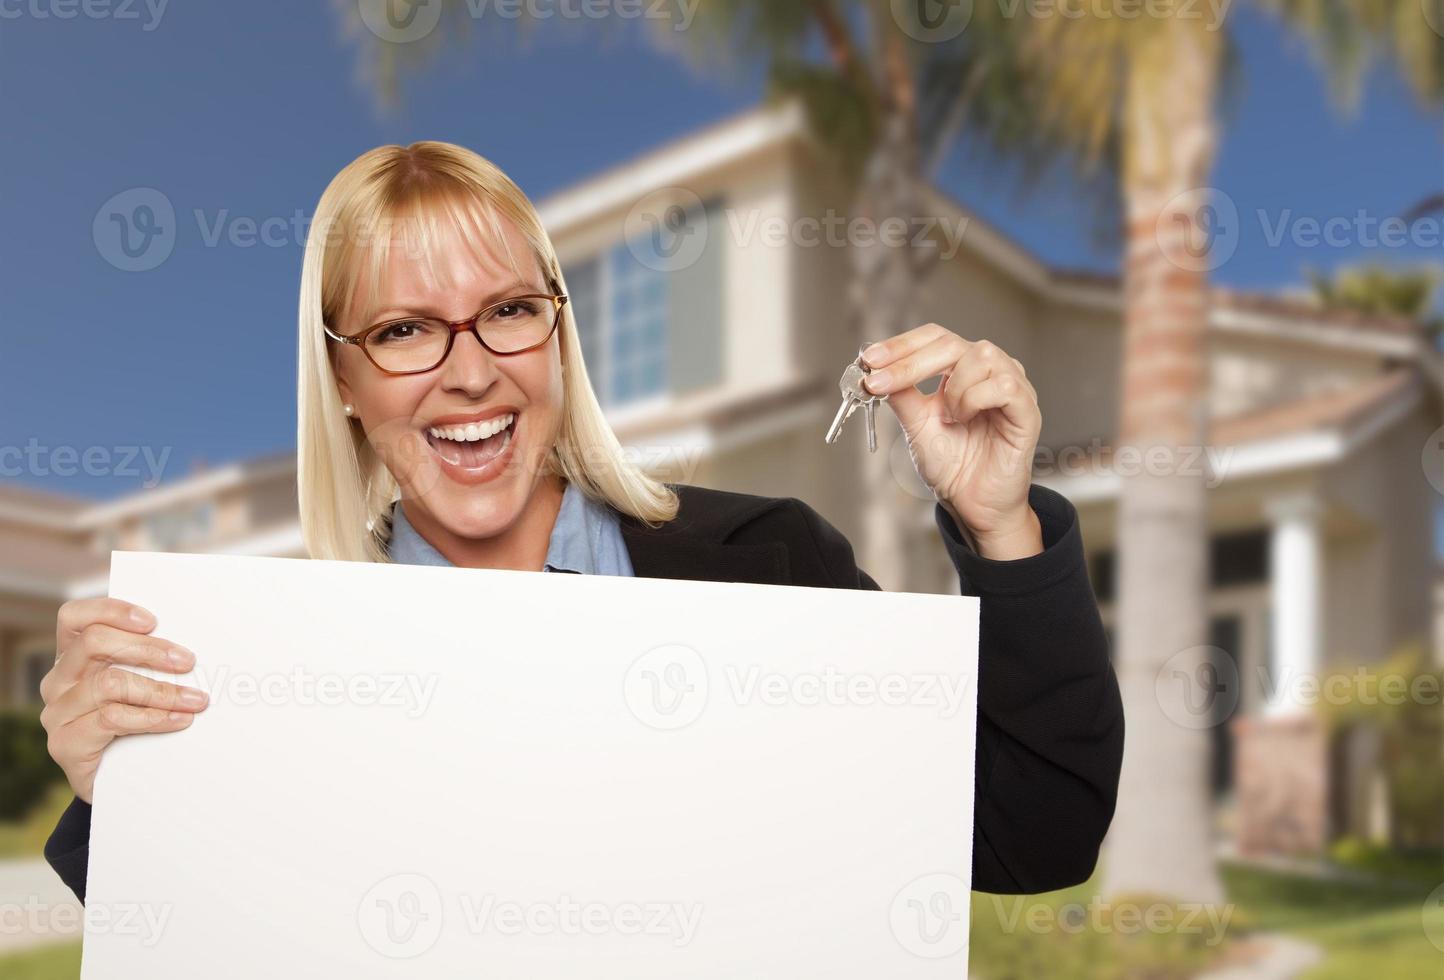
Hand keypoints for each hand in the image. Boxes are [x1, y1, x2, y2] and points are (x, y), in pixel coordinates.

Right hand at [40, 598, 207, 802]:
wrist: (119, 784)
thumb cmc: (135, 724)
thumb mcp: (138, 685)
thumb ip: (147, 662)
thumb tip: (189, 646)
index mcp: (73, 657)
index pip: (75, 618)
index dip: (111, 611)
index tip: (153, 620)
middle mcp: (59, 681)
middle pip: (95, 643)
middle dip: (149, 649)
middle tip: (188, 661)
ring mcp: (58, 713)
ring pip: (109, 683)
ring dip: (161, 690)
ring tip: (195, 700)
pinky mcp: (65, 744)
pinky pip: (112, 719)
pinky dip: (153, 717)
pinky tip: (179, 720)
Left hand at [862, 324, 1042, 559]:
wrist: (971, 502)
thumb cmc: (951, 463)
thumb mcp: (916, 425)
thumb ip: (901, 395)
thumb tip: (876, 369)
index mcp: (962, 370)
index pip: (934, 338)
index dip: (901, 344)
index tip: (870, 358)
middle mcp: (988, 371)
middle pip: (952, 342)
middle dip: (911, 361)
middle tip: (881, 381)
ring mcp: (1012, 386)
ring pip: (982, 355)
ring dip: (953, 387)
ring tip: (948, 417)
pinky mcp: (1027, 409)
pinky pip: (1005, 384)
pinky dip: (976, 399)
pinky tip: (965, 419)